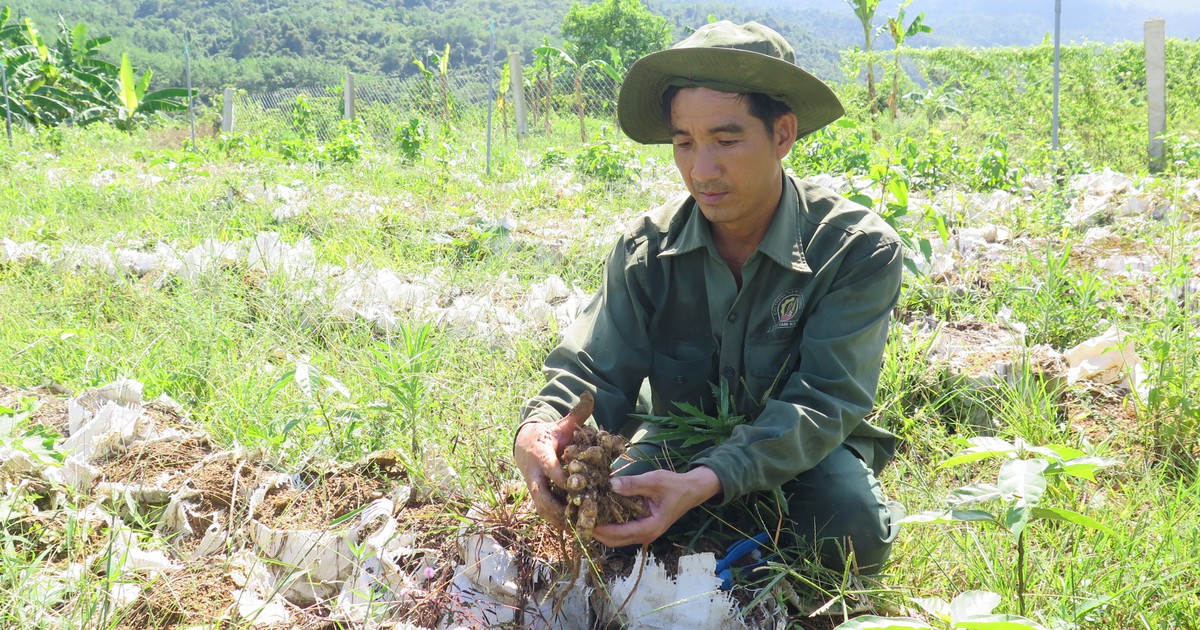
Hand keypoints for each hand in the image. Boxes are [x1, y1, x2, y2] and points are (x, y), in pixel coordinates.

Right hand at [513, 392, 593, 528]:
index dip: (563, 480)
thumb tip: (590, 394)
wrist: (524, 443)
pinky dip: (554, 520)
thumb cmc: (549, 434)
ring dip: (556, 519)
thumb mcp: (561, 423)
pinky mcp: (535, 495)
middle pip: (541, 494)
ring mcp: (533, 486)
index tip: (578, 487)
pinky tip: (570, 529)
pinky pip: (542, 510)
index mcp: (540, 455)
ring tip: (574, 530)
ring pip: (540, 507)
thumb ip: (577, 413)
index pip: (551, 470)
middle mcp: (534, 473)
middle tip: (576, 518)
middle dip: (556, 507)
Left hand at [591, 466, 720, 546]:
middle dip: (596, 532)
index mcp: (650, 527)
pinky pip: (622, 530)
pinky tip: (598, 511)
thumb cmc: (675, 485)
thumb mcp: (655, 481)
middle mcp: (645, 535)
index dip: (599, 529)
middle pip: (614, 540)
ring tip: (584, 516)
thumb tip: (610, 485)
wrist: (691, 490)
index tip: (582, 521)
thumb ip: (633, 484)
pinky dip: (609, 524)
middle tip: (577, 519)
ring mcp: (643, 533)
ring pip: (616, 538)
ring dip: (601, 529)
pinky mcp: (641, 527)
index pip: (619, 534)